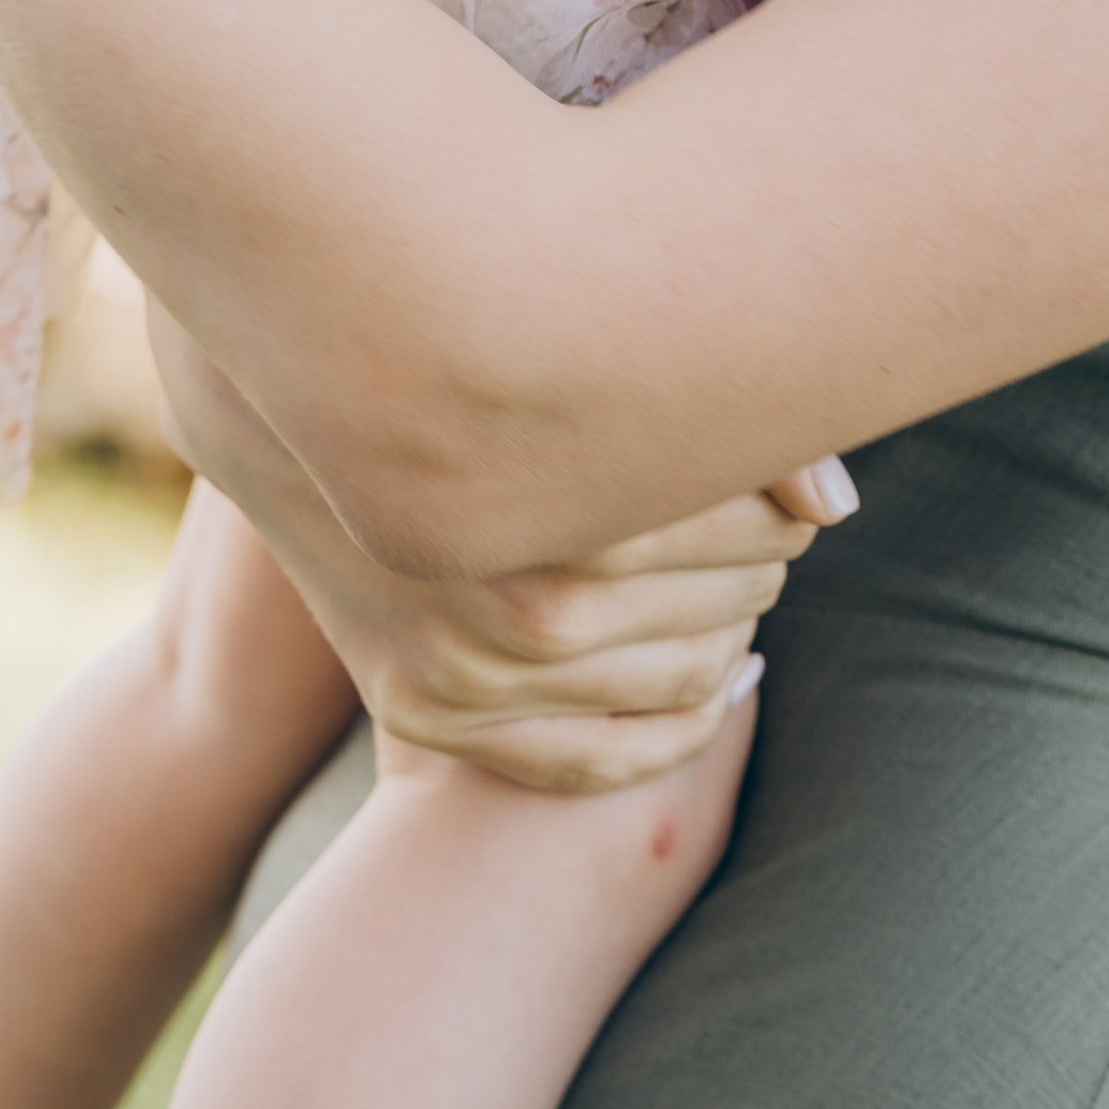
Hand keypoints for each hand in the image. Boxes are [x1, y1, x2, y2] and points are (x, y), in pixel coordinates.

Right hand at [156, 317, 847, 792]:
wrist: (268, 396)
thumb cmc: (455, 346)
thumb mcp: (575, 354)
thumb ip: (716, 409)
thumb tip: (840, 506)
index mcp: (566, 497)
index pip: (750, 524)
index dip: (788, 502)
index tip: (797, 476)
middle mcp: (511, 602)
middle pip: (723, 602)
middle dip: (769, 562)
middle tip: (780, 524)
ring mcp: (460, 672)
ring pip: (680, 680)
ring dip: (735, 632)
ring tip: (749, 582)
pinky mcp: (422, 713)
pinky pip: (592, 762)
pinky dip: (677, 727)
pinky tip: (718, 675)